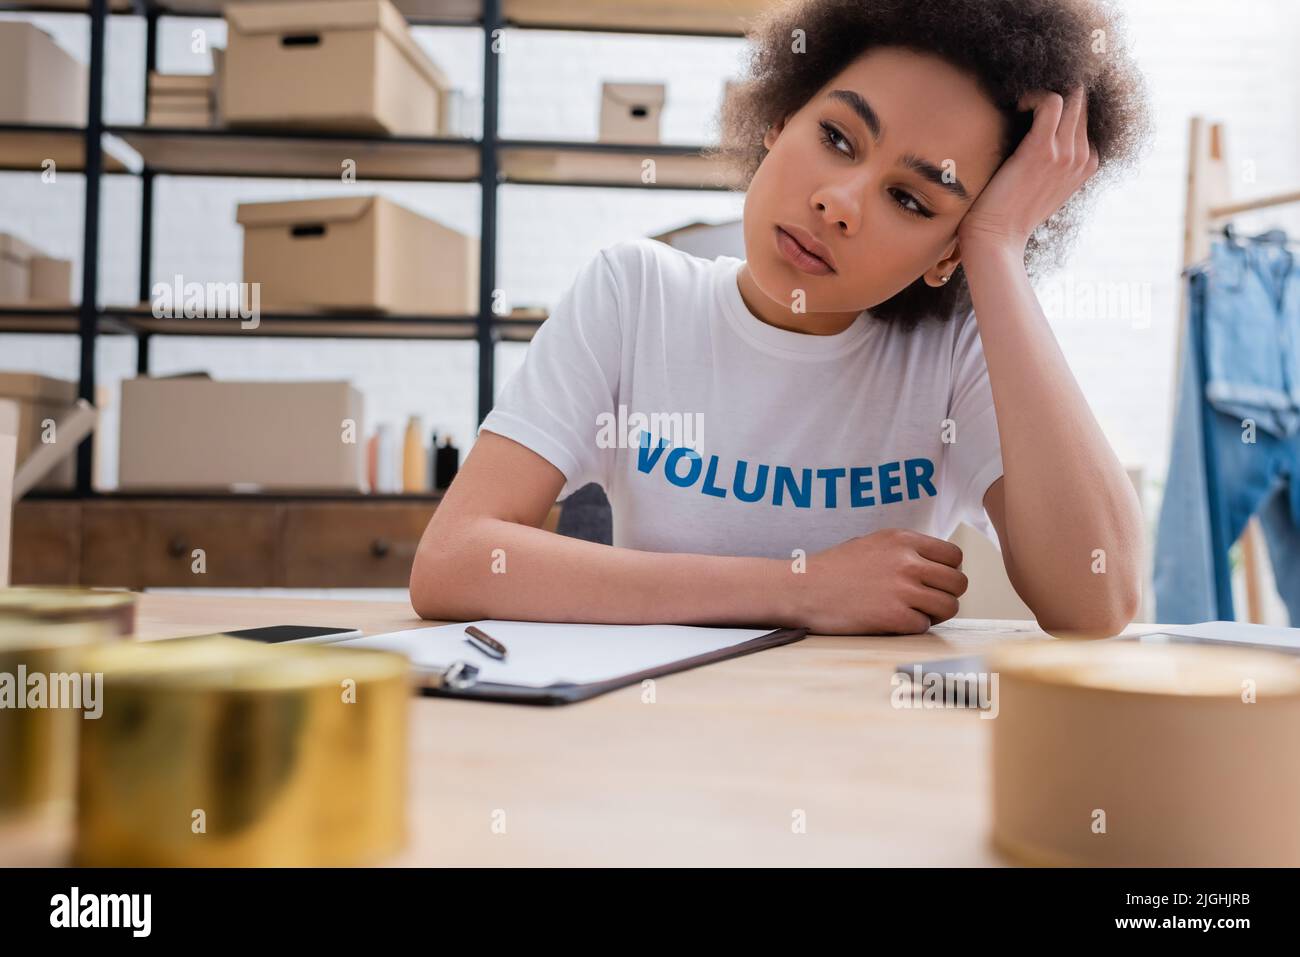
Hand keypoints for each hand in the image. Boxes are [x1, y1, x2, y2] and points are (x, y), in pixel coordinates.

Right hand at [787, 529, 967, 634]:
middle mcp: (907, 561)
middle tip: (927, 601)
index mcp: (903, 539)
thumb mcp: (873, 543)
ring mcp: (901, 589)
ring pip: (949, 606)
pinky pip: (924, 626)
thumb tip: (939, 566)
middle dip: (947, 595)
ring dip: (935, 614)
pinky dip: (912, 628)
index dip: (949, 571)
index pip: (954, 555)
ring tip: (913, 613)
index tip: (934, 581)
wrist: (802, 588)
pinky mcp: (893, 617)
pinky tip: (892, 622)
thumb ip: (906, 551)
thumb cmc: (835, 569)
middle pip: (959, 583)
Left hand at [957, 86, 1099, 256]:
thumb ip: (1055, 164)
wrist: (997, 237)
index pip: (1084, 118)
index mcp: (1086, 165)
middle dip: (1056, 96)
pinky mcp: (1043, 149)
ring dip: (1042, 95)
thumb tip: (1044, 137)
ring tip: (1020, 108)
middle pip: (1080, 104)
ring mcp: (1065, 153)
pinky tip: (1016, 107)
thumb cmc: (1011, 214)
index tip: (1034, 114)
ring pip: (1069, 99)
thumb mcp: (1044, 188)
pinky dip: (1033, 97)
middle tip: (1026, 104)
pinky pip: (1051, 102)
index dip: (1062, 108)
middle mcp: (1081, 158)